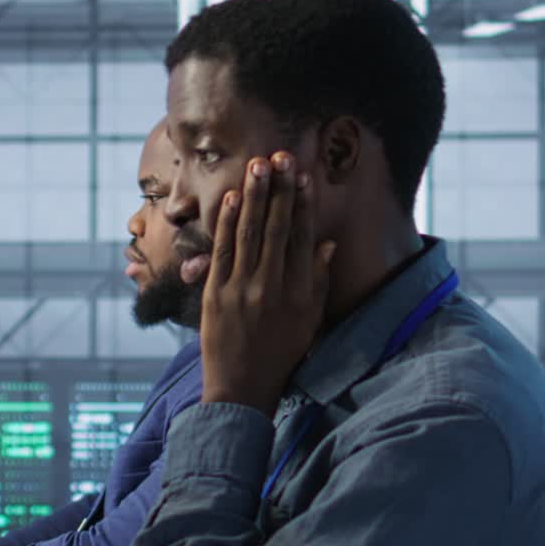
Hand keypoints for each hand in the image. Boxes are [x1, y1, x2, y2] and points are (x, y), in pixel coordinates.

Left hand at [201, 154, 335, 416]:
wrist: (242, 388)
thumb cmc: (281, 355)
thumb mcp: (309, 321)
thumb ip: (318, 281)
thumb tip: (327, 244)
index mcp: (300, 293)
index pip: (303, 239)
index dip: (303, 205)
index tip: (303, 177)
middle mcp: (274, 287)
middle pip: (278, 229)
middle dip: (279, 190)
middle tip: (280, 156)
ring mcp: (243, 290)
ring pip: (251, 234)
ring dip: (255, 197)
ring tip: (258, 165)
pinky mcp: (217, 294)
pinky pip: (224, 251)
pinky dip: (228, 223)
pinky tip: (234, 198)